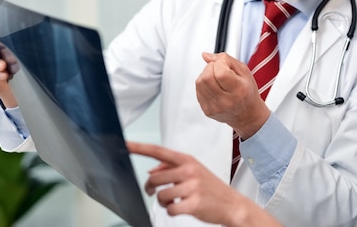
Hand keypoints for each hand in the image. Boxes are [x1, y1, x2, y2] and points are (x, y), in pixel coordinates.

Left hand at [127, 142, 280, 226]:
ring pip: (161, 195)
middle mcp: (189, 170)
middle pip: (154, 178)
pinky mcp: (193, 203)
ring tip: (174, 200)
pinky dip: (172, 211)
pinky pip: (170, 209)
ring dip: (164, 201)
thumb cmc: (210, 187)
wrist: (232, 203)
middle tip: (154, 192)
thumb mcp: (193, 171)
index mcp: (187, 160)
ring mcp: (192, 186)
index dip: (139, 148)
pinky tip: (181, 207)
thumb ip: (172, 168)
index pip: (158, 151)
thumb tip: (151, 172)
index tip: (124, 145)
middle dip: (151, 188)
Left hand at [195, 52, 269, 138]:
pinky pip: (198, 90)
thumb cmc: (247, 92)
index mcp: (239, 90)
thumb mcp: (244, 71)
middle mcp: (226, 101)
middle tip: (220, 70)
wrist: (247, 114)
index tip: (225, 64)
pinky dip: (204, 85)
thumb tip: (205, 55)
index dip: (220, 63)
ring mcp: (215, 107)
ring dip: (206, 75)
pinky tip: (214, 87)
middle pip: (206, 77)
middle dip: (211, 67)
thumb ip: (225, 59)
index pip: (220, 72)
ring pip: (199, 82)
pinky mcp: (207, 111)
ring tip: (217, 78)